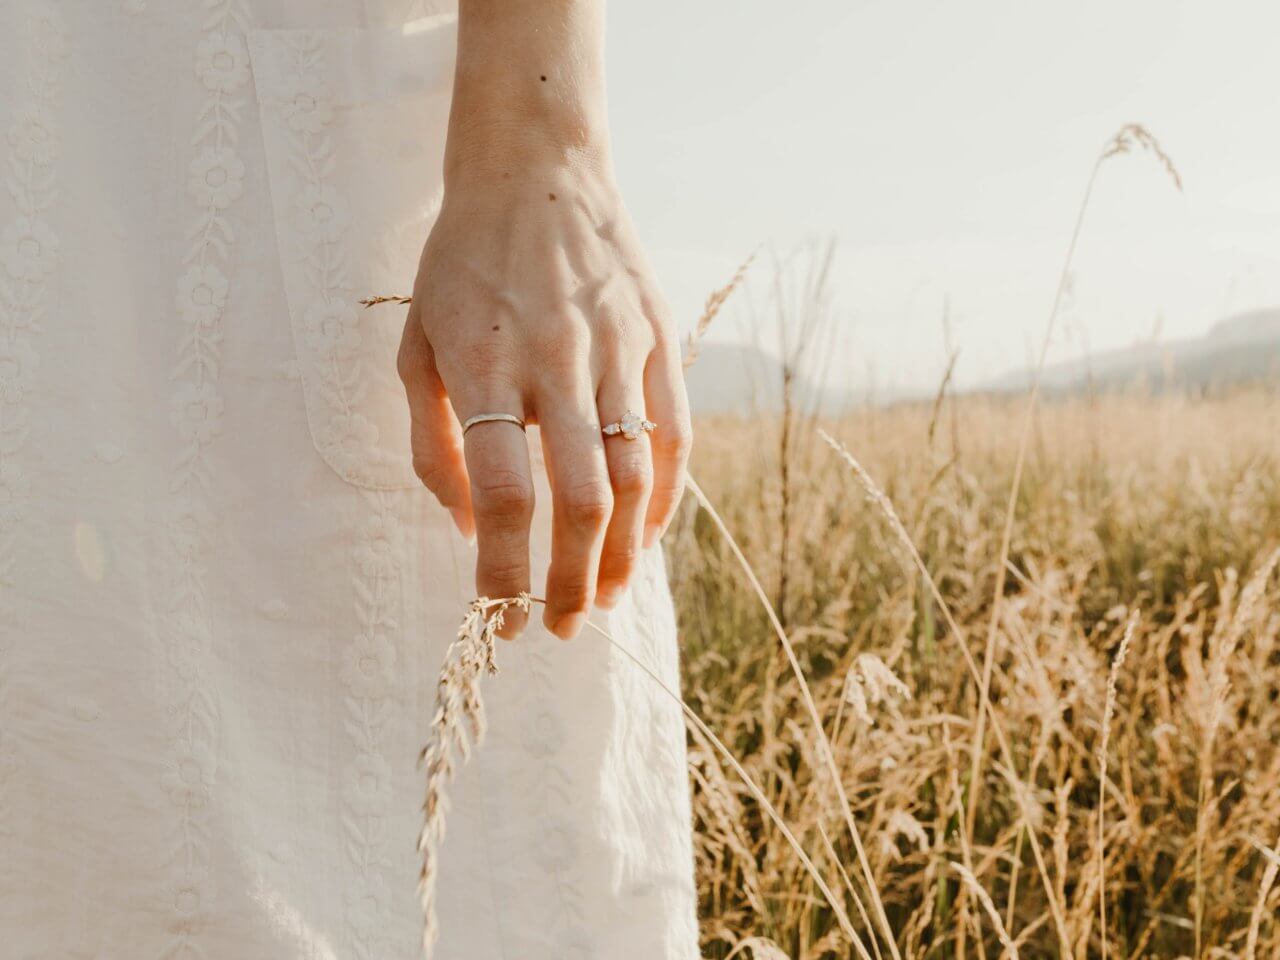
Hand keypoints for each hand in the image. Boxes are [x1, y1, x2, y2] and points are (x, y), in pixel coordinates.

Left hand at [398, 158, 690, 638]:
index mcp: (482, 364)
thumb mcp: (416, 346)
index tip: (498, 615)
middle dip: (569, 580)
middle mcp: (555, 360)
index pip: (500, 491)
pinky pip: (674, 436)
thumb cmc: (463, 267)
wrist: (537, 175)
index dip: (502, 568)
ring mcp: (617, 349)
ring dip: (621, 553)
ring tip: (603, 597)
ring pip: (634, 476)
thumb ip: (431, 442)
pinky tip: (643, 537)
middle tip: (559, 623)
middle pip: (578, 498)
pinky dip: (663, 500)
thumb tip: (464, 526)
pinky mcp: (659, 340)